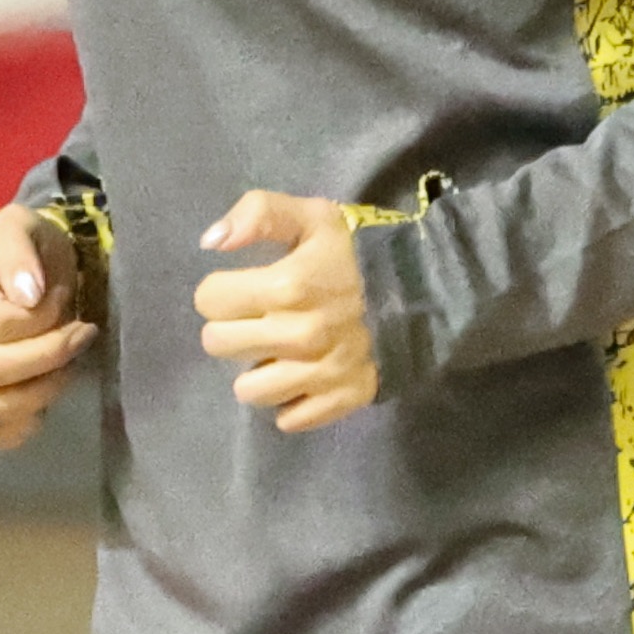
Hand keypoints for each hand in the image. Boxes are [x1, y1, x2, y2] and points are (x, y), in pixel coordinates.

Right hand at [0, 196, 93, 449]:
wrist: (44, 273)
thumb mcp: (27, 227)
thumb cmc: (36, 248)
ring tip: (70, 364)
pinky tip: (49, 399)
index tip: (67, 304)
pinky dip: (28, 424)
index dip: (43, 321)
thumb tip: (26, 295)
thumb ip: (19, 248)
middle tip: (82, 334)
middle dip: (50, 356)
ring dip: (44, 390)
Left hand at [193, 190, 377, 431]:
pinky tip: (304, 378)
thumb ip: (258, 213)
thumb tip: (211, 242)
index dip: (222, 290)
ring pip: (249, 391)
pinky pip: (291, 419)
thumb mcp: (311, 216)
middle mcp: (301, 336)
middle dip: (232, 329)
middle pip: (219, 345)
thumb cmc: (356, 252)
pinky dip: (292, 403)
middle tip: (260, 319)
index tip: (246, 287)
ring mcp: (323, 372)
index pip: (208, 299)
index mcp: (288, 287)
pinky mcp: (342, 399)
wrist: (424, 290)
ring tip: (279, 352)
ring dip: (258, 371)